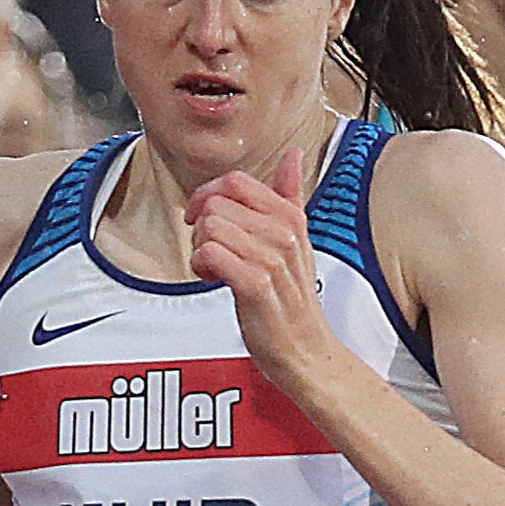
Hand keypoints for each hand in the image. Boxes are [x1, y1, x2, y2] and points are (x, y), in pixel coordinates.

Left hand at [188, 147, 331, 388]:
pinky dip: (201, 266)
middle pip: (216, 203)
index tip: (200, 216)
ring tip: (214, 268)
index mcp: (290, 216)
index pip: (236, 181)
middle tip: (211, 252)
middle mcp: (283, 232)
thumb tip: (294, 156)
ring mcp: (271, 258)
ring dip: (200, 249)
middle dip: (201, 226)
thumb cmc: (292, 298)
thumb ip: (290, 196)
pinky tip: (214, 279)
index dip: (207, 194)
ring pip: (210, 226)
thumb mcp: (297, 240)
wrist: (305, 349)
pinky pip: (210, 253)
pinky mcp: (256, 284)